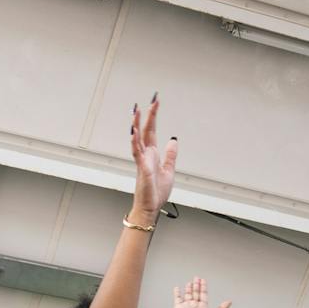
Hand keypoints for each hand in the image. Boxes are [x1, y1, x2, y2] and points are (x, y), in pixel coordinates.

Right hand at [129, 95, 176, 222]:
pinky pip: (137, 153)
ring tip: (136, 112)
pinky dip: (135, 143)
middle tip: (152, 100)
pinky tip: (135, 133)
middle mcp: (146, 155)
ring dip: (137, 125)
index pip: (152, 131)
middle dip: (149, 115)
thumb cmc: (156, 192)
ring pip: (138, 139)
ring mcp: (142, 161)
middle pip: (146, 131)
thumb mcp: (169, 169)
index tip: (155, 103)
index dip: (154, 116)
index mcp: (153, 154)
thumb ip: (170, 154)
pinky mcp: (142, 169)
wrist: (150, 207)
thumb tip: (173, 140)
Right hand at [172, 276, 230, 307]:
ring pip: (188, 294)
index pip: (203, 295)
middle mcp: (195, 306)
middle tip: (197, 278)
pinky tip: (177, 288)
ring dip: (189, 288)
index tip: (203, 280)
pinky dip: (177, 293)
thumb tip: (229, 301)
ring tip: (190, 282)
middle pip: (196, 293)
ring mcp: (186, 307)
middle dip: (196, 285)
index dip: (203, 287)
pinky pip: (177, 299)